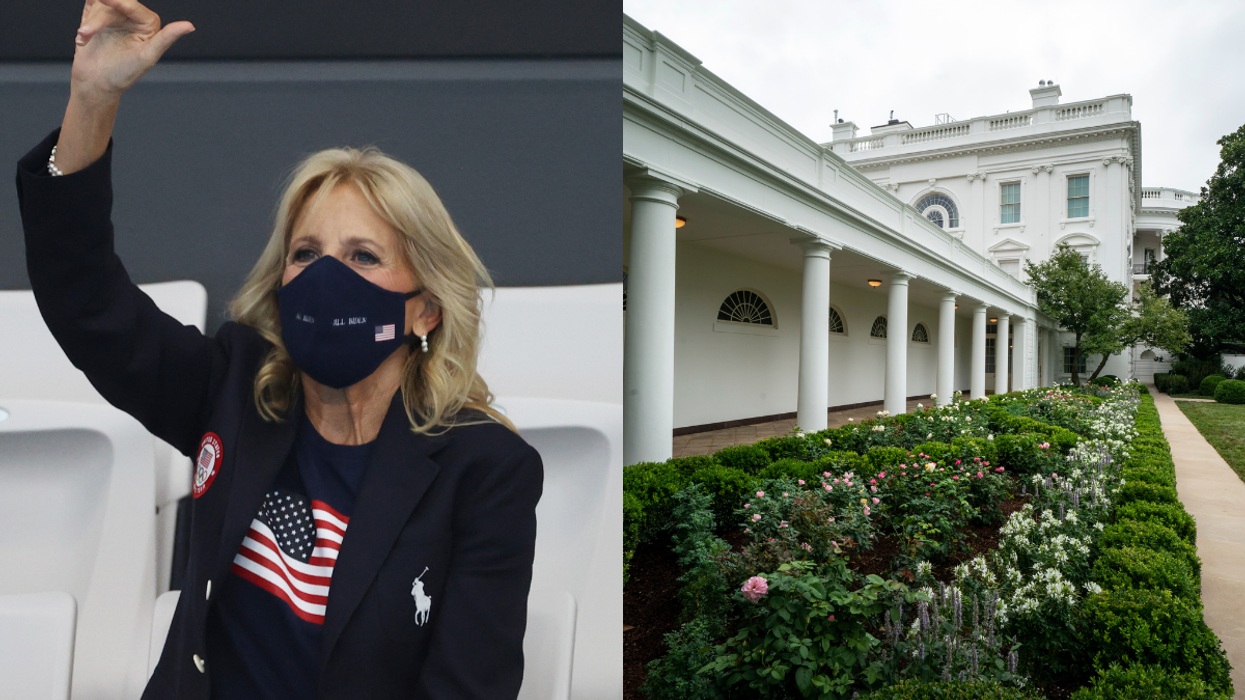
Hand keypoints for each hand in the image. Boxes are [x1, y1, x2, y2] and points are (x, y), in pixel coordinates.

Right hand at [71, 0, 193, 103]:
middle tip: (86, 33)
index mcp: (149, 24)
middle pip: (114, 4)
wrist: (97, 83)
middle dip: (99, 18)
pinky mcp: (95, 18)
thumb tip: (190, 26)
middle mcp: (132, 17)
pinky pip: (90, 6)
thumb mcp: (147, 57)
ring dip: (89, 23)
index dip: (118, 1)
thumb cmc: (124, 74)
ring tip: (83, 39)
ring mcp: (113, 17)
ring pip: (99, 6)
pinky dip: (85, 17)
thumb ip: (167, 38)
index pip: (132, 6)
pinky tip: (82, 34)